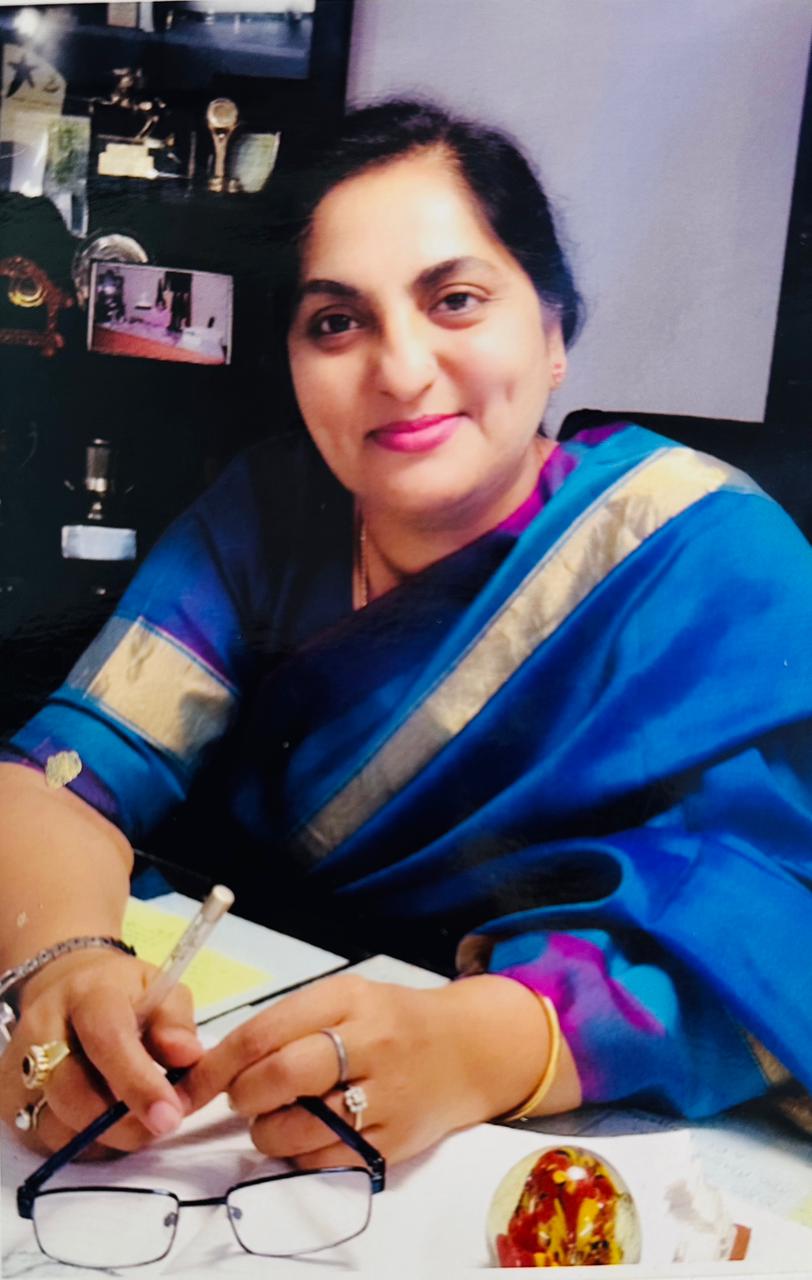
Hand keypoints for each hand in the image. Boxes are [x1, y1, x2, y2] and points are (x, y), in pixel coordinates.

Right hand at [0, 950, 201, 1155]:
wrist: (68, 989)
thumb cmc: (122, 994)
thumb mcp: (160, 989)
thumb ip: (175, 1023)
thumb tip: (187, 1056)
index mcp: (87, 994)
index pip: (108, 1040)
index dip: (139, 1083)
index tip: (169, 1115)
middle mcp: (42, 1028)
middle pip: (73, 1093)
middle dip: (122, 1123)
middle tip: (160, 1125)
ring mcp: (17, 1066)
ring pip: (57, 1126)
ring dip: (104, 1138)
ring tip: (135, 1117)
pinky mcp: (8, 1100)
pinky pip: (46, 1141)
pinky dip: (82, 1144)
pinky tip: (104, 1123)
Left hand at [182, 972, 578, 1166]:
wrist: (471, 1050)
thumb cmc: (393, 1021)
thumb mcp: (347, 1000)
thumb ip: (290, 1024)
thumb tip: (220, 1063)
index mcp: (348, 999)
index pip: (265, 1030)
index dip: (217, 1063)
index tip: (189, 1084)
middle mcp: (368, 1041)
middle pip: (280, 1075)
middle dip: (243, 1096)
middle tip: (243, 1099)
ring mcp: (385, 1093)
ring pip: (297, 1126)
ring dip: (266, 1131)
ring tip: (275, 1120)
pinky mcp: (394, 1140)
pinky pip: (325, 1159)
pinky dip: (300, 1155)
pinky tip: (307, 1137)